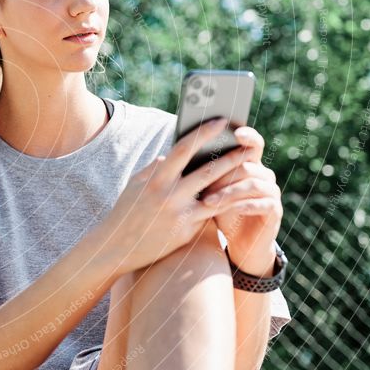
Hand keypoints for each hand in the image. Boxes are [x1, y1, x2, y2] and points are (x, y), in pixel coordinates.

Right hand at [99, 117, 256, 274]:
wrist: (116, 248)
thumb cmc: (125, 213)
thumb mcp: (134, 186)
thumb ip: (153, 168)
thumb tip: (169, 154)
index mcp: (155, 179)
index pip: (183, 149)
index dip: (203, 133)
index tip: (220, 121)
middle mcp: (168, 195)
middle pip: (208, 171)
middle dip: (232, 157)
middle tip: (250, 146)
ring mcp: (179, 214)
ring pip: (216, 194)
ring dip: (236, 181)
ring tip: (253, 172)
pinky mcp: (186, 231)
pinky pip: (210, 215)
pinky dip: (225, 205)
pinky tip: (241, 197)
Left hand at [198, 126, 282, 276]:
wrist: (239, 240)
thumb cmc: (219, 209)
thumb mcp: (208, 189)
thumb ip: (200, 171)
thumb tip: (169, 156)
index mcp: (249, 164)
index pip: (252, 143)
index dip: (247, 136)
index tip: (235, 131)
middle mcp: (263, 174)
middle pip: (247, 164)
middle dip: (223, 171)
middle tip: (203, 177)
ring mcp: (271, 191)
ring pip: (252, 184)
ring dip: (228, 192)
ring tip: (207, 201)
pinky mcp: (274, 210)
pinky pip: (262, 204)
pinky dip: (244, 205)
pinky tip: (231, 209)